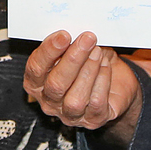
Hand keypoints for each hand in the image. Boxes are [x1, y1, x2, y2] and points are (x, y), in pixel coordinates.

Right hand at [23, 31, 142, 134]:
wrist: (115, 82)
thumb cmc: (88, 63)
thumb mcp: (74, 49)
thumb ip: (67, 43)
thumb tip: (73, 29)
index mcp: (37, 82)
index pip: (36, 69)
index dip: (49, 51)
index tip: (64, 35)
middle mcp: (50, 101)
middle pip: (55, 84)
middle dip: (72, 59)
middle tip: (87, 39)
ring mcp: (70, 114)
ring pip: (74, 98)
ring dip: (88, 71)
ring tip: (98, 52)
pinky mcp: (93, 120)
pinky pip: (96, 103)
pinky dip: (102, 81)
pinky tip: (105, 66)